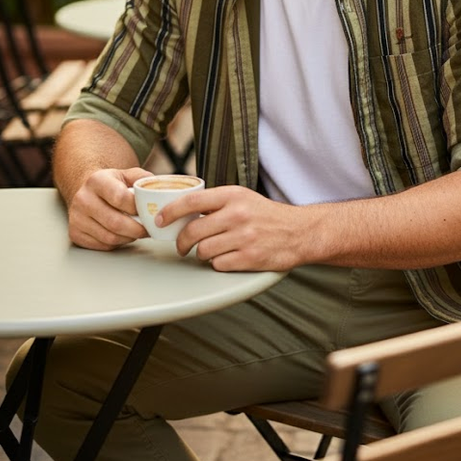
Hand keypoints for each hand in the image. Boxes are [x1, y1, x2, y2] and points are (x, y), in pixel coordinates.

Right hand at [67, 167, 148, 250]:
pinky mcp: (75, 233)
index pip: (120, 197)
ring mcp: (77, 217)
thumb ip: (141, 178)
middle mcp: (83, 199)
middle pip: (115, 222)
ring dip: (129, 238)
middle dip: (137, 229)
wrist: (86, 190)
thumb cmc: (111, 184)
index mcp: (97, 180)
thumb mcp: (125, 174)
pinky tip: (124, 235)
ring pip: (109, 237)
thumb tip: (156, 189)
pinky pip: (102, 245)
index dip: (137, 208)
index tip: (148, 212)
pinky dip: (117, 243)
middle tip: (149, 230)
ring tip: (138, 232)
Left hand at [162, 186, 308, 271]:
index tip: (160, 220)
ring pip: (203, 250)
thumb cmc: (267, 215)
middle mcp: (237, 215)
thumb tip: (183, 210)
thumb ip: (216, 202)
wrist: (299, 232)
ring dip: (201, 254)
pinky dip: (217, 264)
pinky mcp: (250, 258)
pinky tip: (226, 258)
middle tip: (181, 246)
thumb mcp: (242, 198)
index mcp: (232, 195)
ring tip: (208, 251)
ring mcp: (244, 237)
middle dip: (181, 242)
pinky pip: (218, 265)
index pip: (191, 201)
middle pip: (193, 231)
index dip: (170, 212)